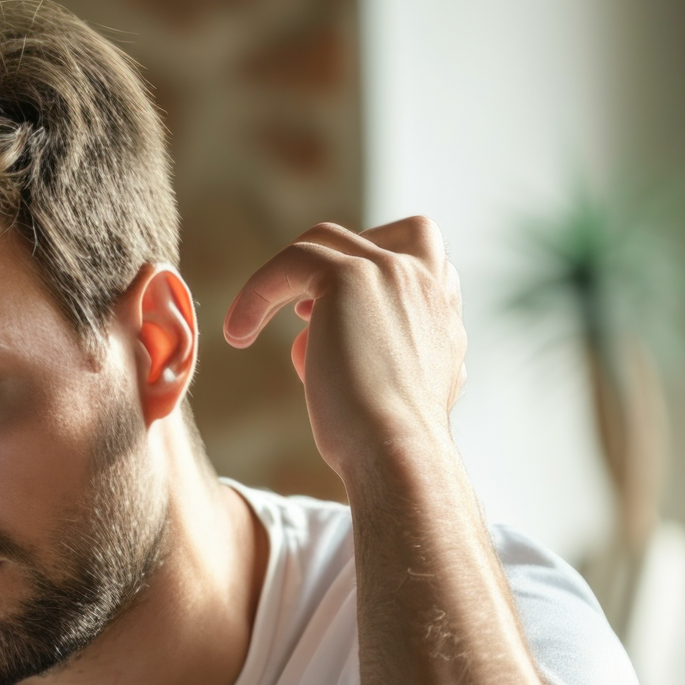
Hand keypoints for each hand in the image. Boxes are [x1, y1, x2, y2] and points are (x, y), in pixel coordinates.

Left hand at [222, 217, 466, 484]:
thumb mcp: (387, 397)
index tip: (329, 312)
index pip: (426, 266)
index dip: (378, 279)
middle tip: (306, 303)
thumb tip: (308, 346)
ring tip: (250, 324)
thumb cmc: (383, 444)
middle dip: (350, 256)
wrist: (395, 452)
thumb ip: (365, 361)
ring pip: (328, 243)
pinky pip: (292, 261)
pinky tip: (238, 333)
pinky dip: (258, 292)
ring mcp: (392, 274)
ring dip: (286, 277)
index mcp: (445, 316)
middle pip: (399, 232)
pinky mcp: (350, 278)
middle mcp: (429, 286)